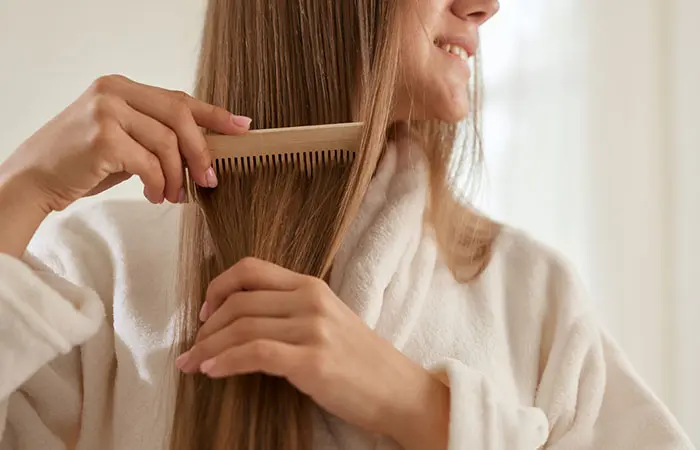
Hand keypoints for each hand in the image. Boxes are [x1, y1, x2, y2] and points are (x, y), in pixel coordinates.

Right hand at [0, 74, 250, 212]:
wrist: (35, 178)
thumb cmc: (83, 162)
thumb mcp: (125, 140)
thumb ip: (158, 135)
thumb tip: (206, 149)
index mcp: (123, 88)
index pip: (179, 98)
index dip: (214, 115)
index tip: (242, 127)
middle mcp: (114, 92)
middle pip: (179, 116)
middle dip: (201, 151)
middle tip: (210, 180)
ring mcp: (106, 112)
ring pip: (167, 143)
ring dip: (177, 176)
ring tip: (172, 196)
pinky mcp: (102, 138)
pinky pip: (149, 164)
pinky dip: (158, 184)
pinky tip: (154, 196)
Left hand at [175, 257, 449, 446]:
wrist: (399, 391)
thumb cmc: (360, 361)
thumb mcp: (327, 321)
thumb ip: (291, 311)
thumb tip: (241, 321)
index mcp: (312, 286)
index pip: (251, 268)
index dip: (218, 286)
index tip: (205, 312)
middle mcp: (311, 300)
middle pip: (240, 301)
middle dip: (206, 327)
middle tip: (191, 349)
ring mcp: (313, 328)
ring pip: (242, 327)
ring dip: (208, 347)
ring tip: (192, 364)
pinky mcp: (313, 360)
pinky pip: (255, 354)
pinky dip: (226, 362)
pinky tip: (211, 372)